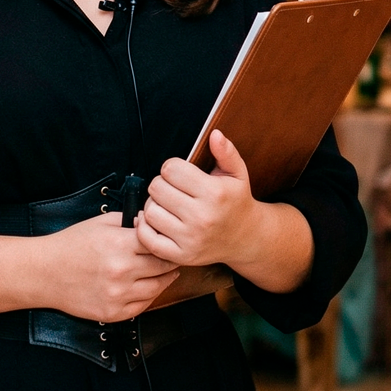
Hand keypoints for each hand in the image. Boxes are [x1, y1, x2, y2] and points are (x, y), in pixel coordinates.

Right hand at [42, 213, 178, 321]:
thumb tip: (150, 221)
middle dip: (170, 259)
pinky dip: (150, 296)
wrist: (45, 272)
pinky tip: (149, 287)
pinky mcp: (113, 313)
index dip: (165, 240)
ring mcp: (118, 295)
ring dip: (165, 279)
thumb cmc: (70, 245)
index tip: (169, 239)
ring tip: (166, 272)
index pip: (158, 243)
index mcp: (119, 244)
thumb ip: (128, 220)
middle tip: (175, 255)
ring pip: (158, 288)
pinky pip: (143, 306)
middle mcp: (121, 271)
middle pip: (163, 266)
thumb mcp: (99, 222)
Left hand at [135, 130, 262, 268]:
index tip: (180, 174)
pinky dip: (145, 227)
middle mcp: (201, 217)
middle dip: (162, 184)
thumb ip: (226, 152)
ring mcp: (190, 239)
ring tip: (168, 205)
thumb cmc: (237, 202)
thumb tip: (215, 134)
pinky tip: (158, 220)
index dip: (172, 167)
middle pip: (156, 188)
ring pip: (149, 211)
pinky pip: (147, 237)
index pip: (170, 169)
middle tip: (173, 189)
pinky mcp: (181, 255)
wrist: (246, 239)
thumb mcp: (237, 174)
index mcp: (214, 193)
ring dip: (154, 205)